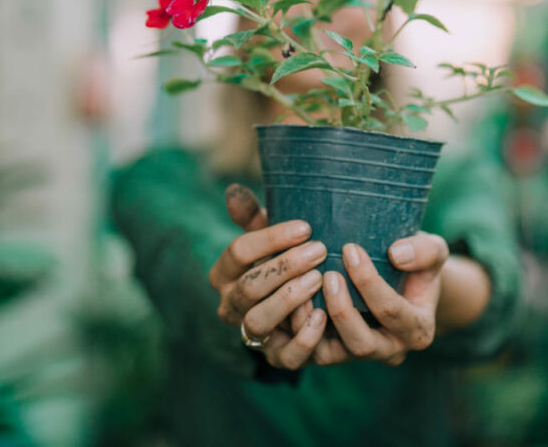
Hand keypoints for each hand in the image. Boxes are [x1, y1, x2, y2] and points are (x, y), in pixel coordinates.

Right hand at [208, 184, 328, 369]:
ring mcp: (251, 333)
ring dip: (289, 299)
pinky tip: (323, 316)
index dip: (271, 238)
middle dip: (285, 266)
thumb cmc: (283, 260)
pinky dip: (303, 338)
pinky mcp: (276, 357)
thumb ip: (252, 216)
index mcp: (224, 273)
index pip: (238, 253)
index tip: (307, 227)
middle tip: (320, 250)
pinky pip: (285, 356)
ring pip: (258, 321)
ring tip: (319, 279)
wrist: (301, 302)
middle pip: (249, 287)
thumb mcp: (269, 237)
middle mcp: (230, 305)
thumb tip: (233, 191)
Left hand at [294, 232, 448, 366]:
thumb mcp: (434, 250)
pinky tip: (288, 295)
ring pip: (329, 354)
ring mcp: (356, 356)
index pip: (392, 311)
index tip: (351, 248)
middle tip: (327, 274)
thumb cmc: (415, 263)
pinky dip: (294, 328)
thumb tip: (397, 254)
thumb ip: (425, 250)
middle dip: (342, 309)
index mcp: (417, 330)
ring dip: (311, 322)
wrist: (400, 280)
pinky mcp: (329, 354)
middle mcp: (388, 350)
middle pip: (361, 343)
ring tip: (302, 285)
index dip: (369, 281)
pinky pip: (306, 353)